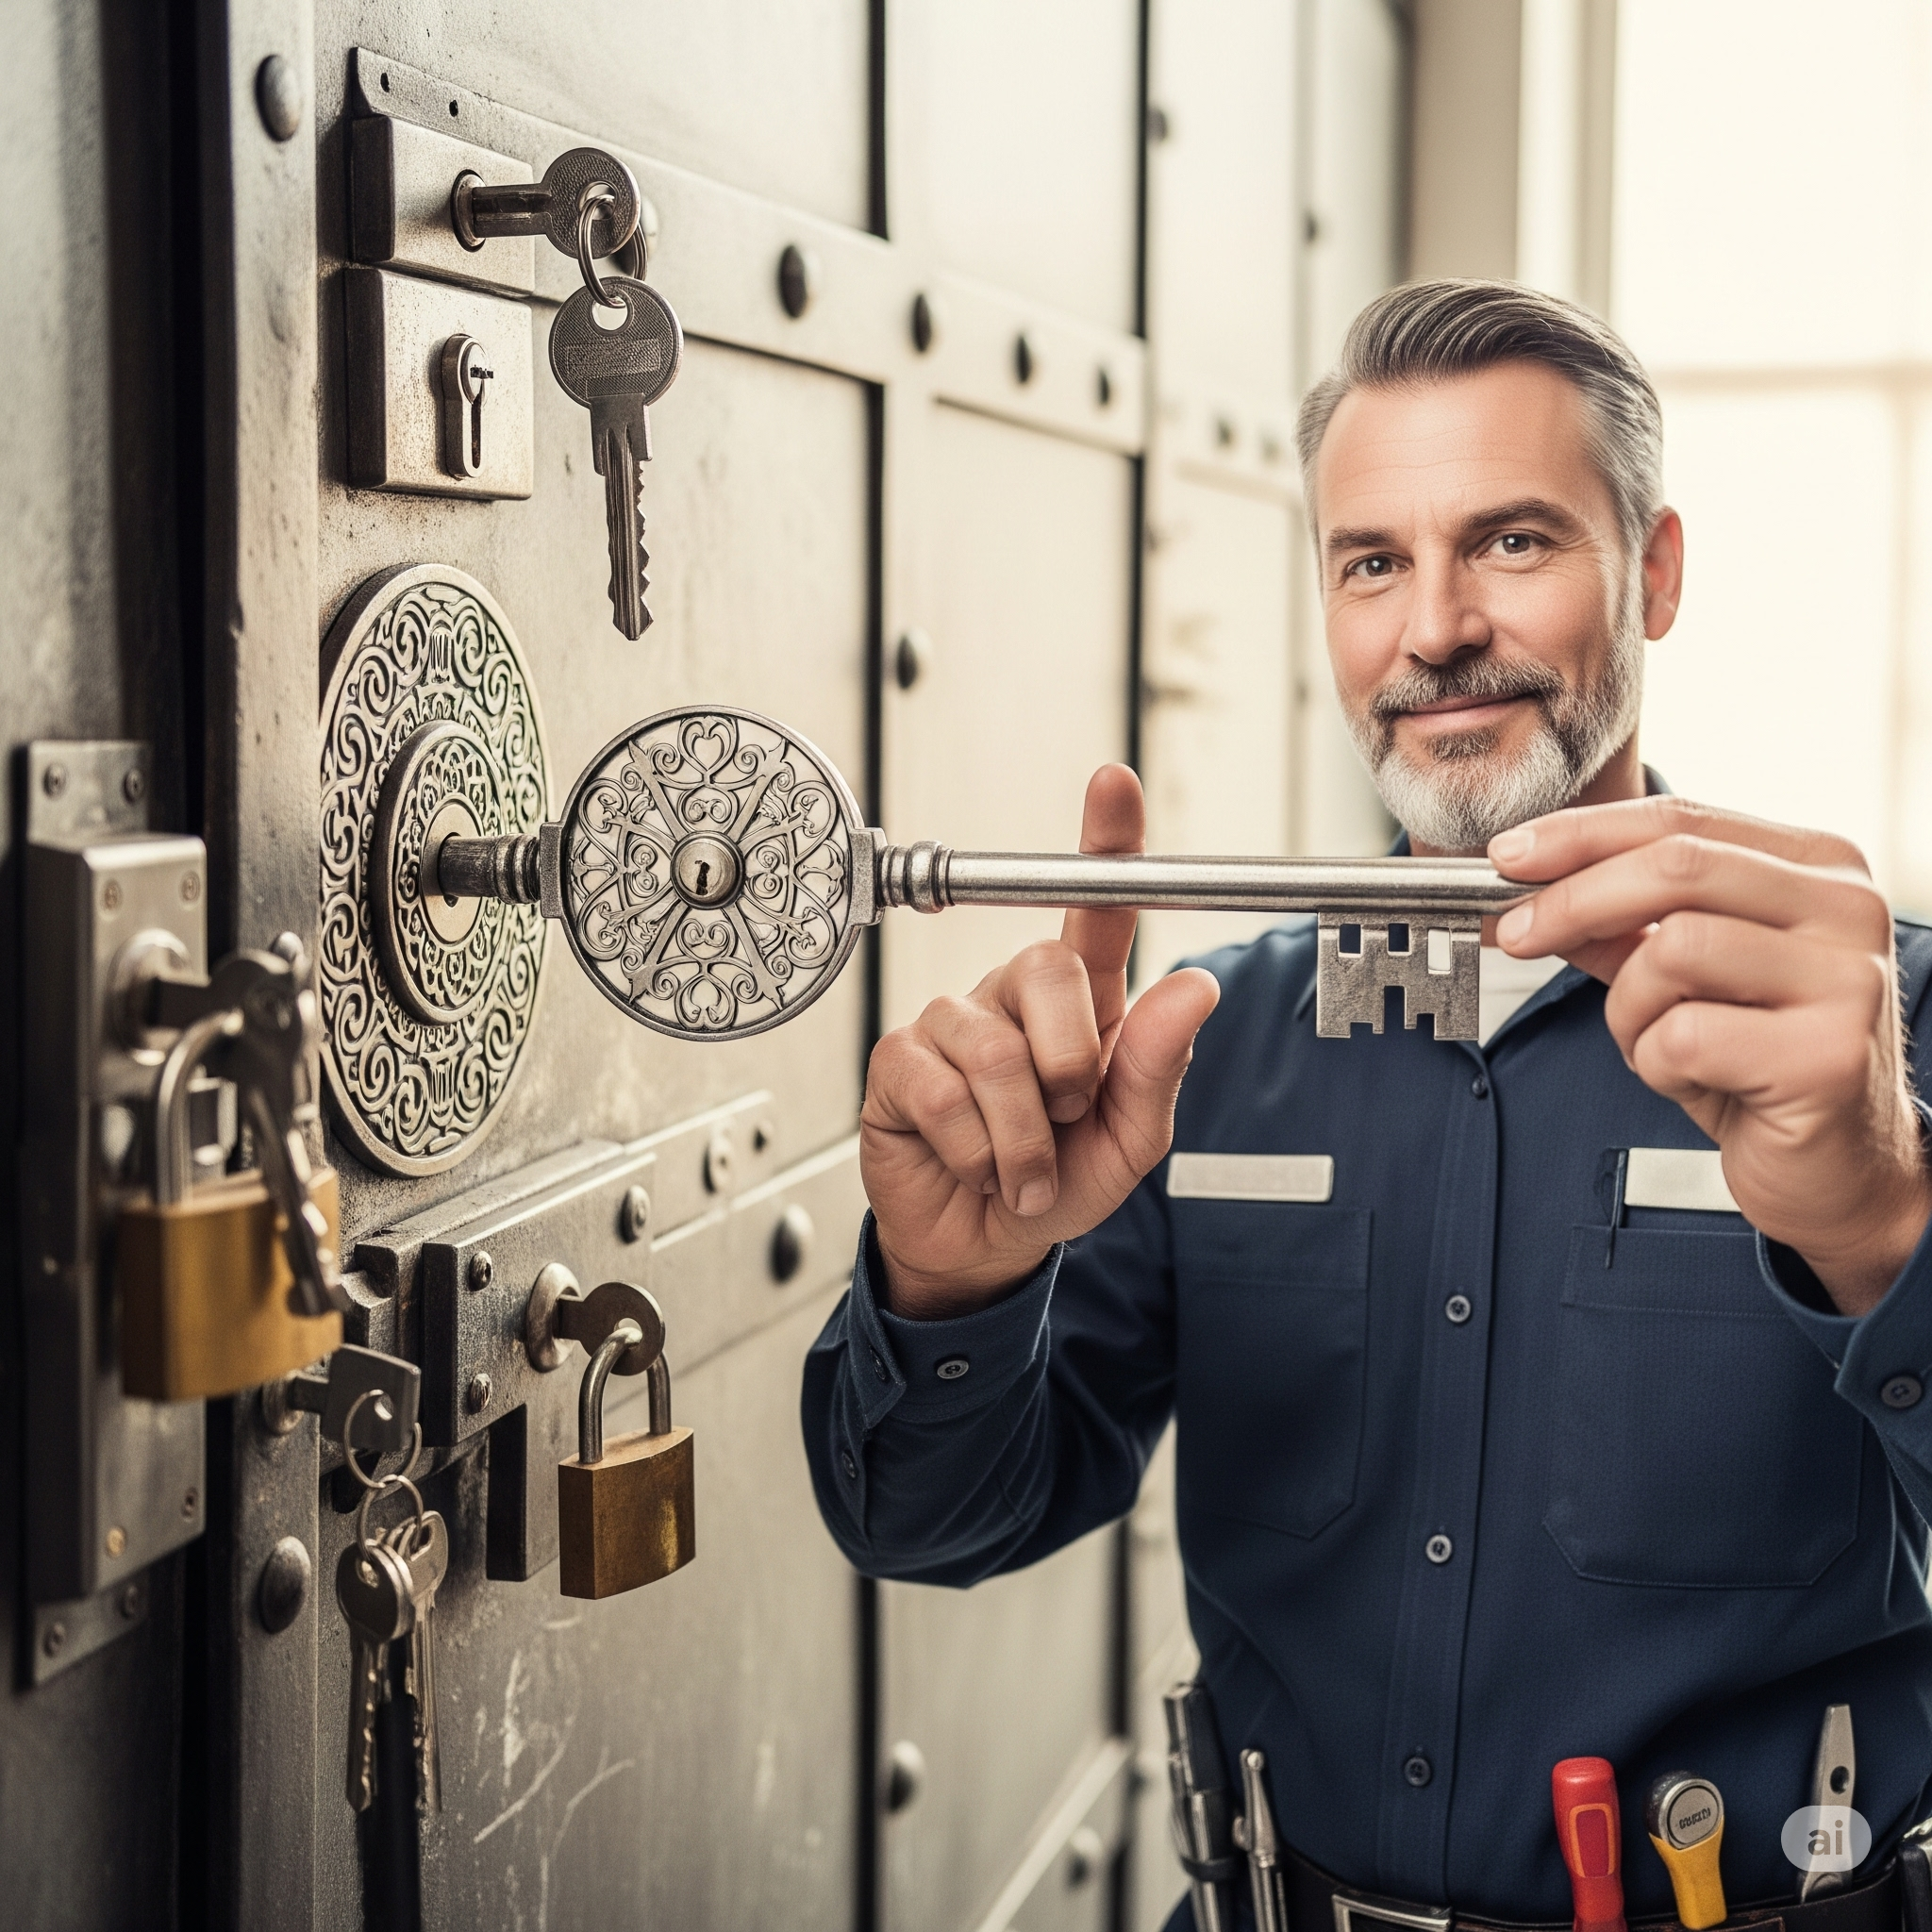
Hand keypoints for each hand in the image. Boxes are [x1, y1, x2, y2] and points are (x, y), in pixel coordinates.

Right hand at [860, 765, 1220, 1318]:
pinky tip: (974, 1163)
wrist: (985, 1246)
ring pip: (994, 1052)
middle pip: (1047, 969)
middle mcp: (1015, 998)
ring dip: (1023, 1136)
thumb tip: (1195, 989)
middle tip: (1068, 1120)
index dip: (1105, 842)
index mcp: (1083, 1005)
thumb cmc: (1058, 1182)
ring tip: (1020, 1168)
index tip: (1114, 784)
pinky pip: (940, 1091)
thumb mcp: (1130, 1141)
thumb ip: (1157, 1068)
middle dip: (1069, 1066)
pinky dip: (973, 1149)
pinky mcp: (899, 1062)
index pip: (1096, 909)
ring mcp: (952, 1024)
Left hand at [1490, 796, 1931, 1313]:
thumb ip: (1619, 926)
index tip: (1506, 856)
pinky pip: (1685, 1035)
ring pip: (1674, 951)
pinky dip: (1655, 1061)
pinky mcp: (1827, 1055)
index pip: (1681, 819)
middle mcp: (1847, 908)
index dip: (1581, 834)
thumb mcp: (1681, 979)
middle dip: (1572, 899)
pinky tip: (1691, 1080)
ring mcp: (1847, 979)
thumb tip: (1524, 888)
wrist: (1836, 1168)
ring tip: (1652, 1043)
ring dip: (1628, 1006)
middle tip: (1512, 932)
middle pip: (1676, 868)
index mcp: (1818, 866)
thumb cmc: (1756, 1063)